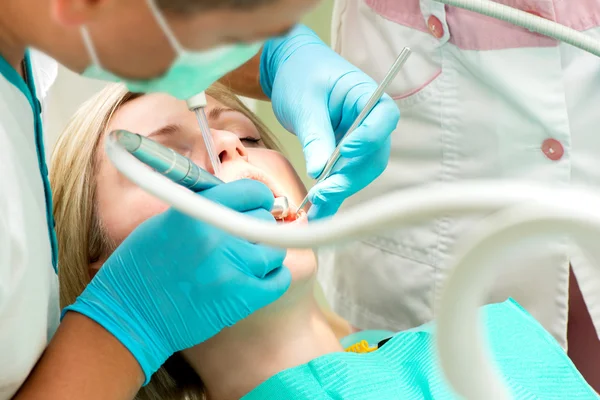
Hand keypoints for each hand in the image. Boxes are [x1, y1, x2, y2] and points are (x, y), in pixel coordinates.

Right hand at [63, 180, 288, 383]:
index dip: (259, 198)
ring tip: (247, 261)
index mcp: (198, 211)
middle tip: (246, 237)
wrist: (129, 314)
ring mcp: (231, 268)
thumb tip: (238, 201)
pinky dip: (274, 278)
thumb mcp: (167, 220)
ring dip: (265, 254)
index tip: (258, 205)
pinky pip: (279, 281)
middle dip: (258, 227)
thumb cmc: (141, 266)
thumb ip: (205, 208)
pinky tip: (260, 278)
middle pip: (264, 221)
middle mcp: (217, 235)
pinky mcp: (240, 298)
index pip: (252, 191)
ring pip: (275, 251)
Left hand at [260, 25, 398, 218]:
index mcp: (367, 96)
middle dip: (349, 177)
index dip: (370, 137)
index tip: (346, 149)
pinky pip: (343, 178)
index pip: (383, 118)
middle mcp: (369, 122)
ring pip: (360, 172)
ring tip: (316, 210)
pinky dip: (332, 196)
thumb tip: (319, 170)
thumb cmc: (301, 74)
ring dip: (340, 191)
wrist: (292, 70)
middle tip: (322, 192)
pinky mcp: (345, 156)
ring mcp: (359, 140)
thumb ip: (314, 135)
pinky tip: (319, 214)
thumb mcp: (304, 102)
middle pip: (373, 155)